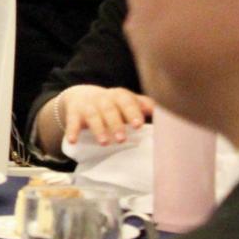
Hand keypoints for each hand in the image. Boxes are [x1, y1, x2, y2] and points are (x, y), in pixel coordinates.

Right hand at [38, 84, 155, 154]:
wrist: (81, 96)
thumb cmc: (113, 104)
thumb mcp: (127, 102)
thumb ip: (143, 106)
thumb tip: (166, 113)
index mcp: (119, 96)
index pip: (127, 101)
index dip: (132, 112)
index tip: (138, 125)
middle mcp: (103, 98)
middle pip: (109, 109)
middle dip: (115, 123)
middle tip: (122, 139)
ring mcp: (87, 105)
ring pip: (93, 115)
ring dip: (98, 129)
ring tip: (105, 143)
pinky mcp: (73, 113)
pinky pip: (72, 121)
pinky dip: (72, 131)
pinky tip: (73, 140)